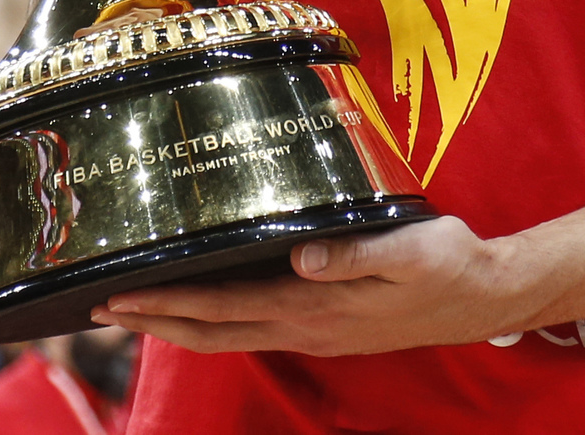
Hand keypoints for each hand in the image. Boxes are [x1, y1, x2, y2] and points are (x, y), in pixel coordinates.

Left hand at [91, 216, 538, 355]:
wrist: (486, 298)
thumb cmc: (448, 263)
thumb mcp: (411, 249)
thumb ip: (353, 252)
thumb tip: (300, 255)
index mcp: (315, 305)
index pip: (222, 310)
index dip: (166, 305)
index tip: (117, 297)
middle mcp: (304, 326)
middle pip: (210, 332)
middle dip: (151, 321)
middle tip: (97, 308)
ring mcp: (313, 332)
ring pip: (228, 335)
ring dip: (176, 324)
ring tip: (133, 307)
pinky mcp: (323, 326)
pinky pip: (251, 329)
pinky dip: (212, 321)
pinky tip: (200, 304)